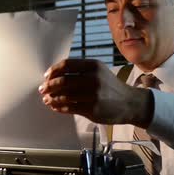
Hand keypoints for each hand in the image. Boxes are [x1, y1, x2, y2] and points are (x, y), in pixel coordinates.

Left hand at [38, 59, 152, 125]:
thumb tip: (55, 75)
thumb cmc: (111, 87)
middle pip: (63, 81)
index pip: (66, 65)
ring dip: (52, 98)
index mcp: (93, 66)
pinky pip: (69, 108)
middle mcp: (93, 78)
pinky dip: (59, 107)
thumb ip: (80, 70)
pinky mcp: (92, 109)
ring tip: (47, 99)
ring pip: (64, 96)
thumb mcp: (99, 71)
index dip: (53, 71)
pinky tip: (55, 106)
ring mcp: (93, 95)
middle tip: (43, 89)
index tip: (46, 76)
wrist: (130, 103)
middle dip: (49, 86)